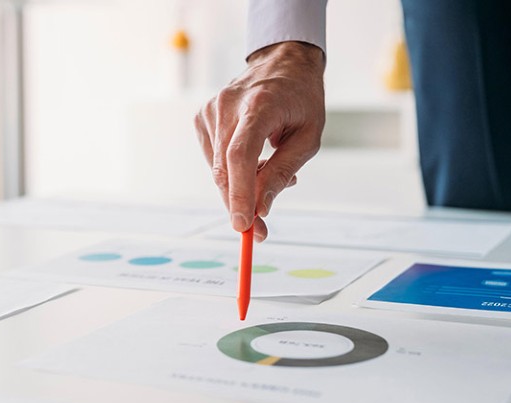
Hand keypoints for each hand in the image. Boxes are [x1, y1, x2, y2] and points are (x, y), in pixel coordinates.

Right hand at [195, 41, 324, 240]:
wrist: (282, 62)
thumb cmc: (301, 100)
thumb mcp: (308, 138)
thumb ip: (281, 173)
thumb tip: (261, 209)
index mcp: (259, 105)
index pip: (240, 155)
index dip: (239, 193)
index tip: (244, 225)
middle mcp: (228, 105)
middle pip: (224, 168)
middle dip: (239, 204)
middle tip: (257, 232)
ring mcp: (211, 110)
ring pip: (217, 169)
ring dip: (240, 186)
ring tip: (269, 172)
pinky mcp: (202, 117)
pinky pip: (214, 159)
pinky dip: (232, 170)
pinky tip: (253, 159)